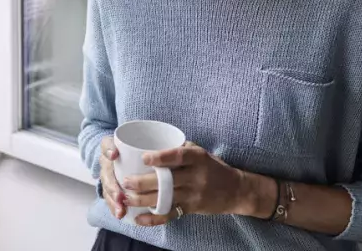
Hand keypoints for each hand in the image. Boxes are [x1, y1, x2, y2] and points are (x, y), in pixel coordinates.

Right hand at [99, 136, 127, 218]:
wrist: (119, 156)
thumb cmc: (130, 150)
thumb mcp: (135, 144)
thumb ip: (140, 143)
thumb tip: (131, 153)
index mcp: (110, 149)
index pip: (106, 147)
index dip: (109, 151)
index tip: (114, 155)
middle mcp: (106, 163)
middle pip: (106, 175)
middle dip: (112, 187)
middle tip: (120, 196)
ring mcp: (108, 177)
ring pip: (107, 190)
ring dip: (113, 201)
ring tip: (121, 210)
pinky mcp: (111, 189)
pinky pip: (110, 199)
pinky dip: (114, 208)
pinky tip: (120, 215)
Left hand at [122, 142, 268, 225]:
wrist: (236, 190)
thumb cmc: (213, 167)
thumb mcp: (201, 153)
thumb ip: (180, 148)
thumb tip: (153, 143)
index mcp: (198, 158)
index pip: (179, 156)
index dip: (161, 157)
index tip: (143, 157)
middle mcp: (197, 176)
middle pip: (167, 181)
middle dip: (144, 183)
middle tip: (126, 182)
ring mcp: (194, 194)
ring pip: (165, 199)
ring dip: (143, 200)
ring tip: (126, 198)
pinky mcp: (192, 208)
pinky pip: (171, 215)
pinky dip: (154, 219)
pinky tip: (140, 219)